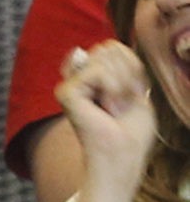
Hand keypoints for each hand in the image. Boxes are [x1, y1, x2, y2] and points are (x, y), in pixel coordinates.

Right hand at [55, 41, 155, 197]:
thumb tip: (102, 46)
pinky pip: (97, 71)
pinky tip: (107, 108)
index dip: (132, 64)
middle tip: (123, 102)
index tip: (134, 92)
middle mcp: (78, 79)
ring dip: (121, 83)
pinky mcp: (66, 93)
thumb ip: (123, 64)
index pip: (113, 47)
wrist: (123, 155)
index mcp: (94, 78)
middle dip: (128, 73)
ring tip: (115, 108)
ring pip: (104, 55)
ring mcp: (71, 85)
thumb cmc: (132, 132)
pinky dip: (112, 88)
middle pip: (109, 48)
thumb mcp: (136, 88)